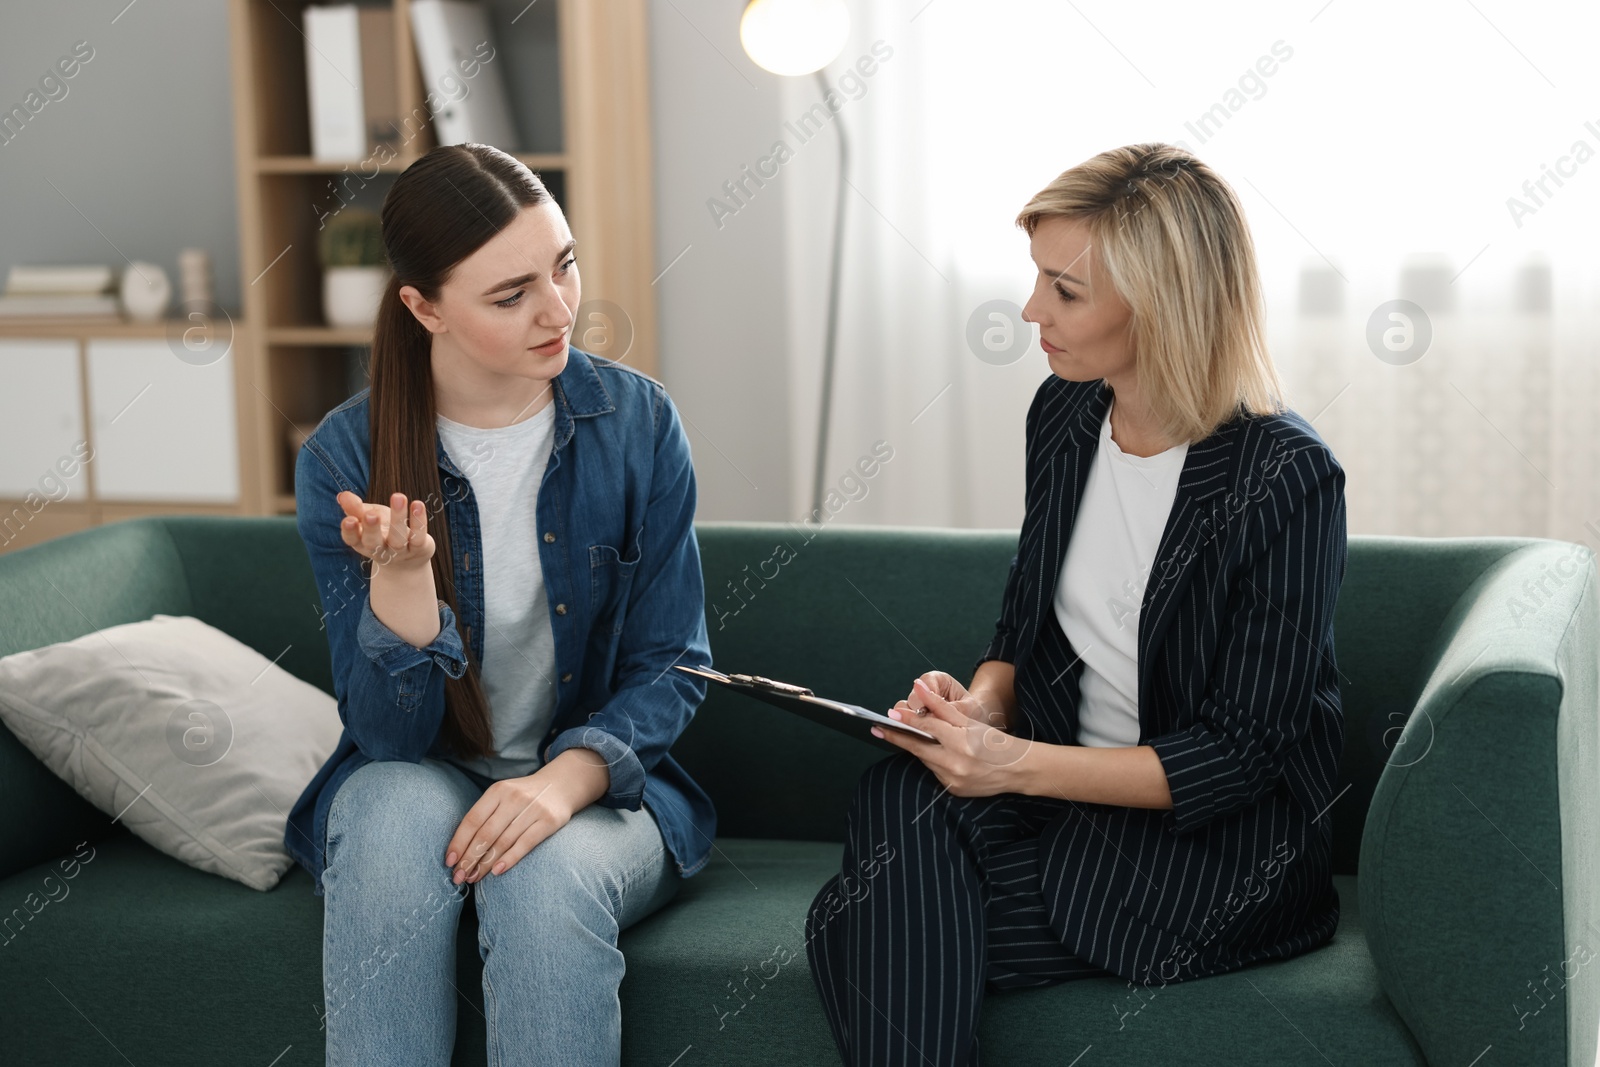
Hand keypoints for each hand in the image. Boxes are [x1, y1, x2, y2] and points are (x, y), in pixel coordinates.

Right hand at [336, 490, 434, 570]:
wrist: (409, 558)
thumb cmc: (383, 531)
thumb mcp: (367, 517)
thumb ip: (355, 508)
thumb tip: (342, 495)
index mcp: (362, 543)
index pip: (352, 539)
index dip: (350, 531)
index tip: (349, 520)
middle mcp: (379, 550)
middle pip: (373, 543)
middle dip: (371, 529)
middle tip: (371, 514)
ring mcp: (399, 552)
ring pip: (398, 539)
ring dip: (398, 517)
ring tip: (398, 496)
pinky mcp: (418, 549)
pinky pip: (418, 537)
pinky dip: (419, 521)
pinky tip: (417, 504)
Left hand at [445, 769, 574, 883]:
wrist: (562, 784)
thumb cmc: (524, 797)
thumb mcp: (503, 797)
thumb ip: (485, 816)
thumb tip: (461, 849)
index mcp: (497, 791)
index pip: (472, 820)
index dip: (459, 842)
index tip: (449, 862)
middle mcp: (513, 798)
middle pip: (485, 834)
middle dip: (469, 858)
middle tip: (459, 877)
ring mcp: (532, 809)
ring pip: (503, 842)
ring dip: (486, 864)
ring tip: (474, 877)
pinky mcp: (548, 821)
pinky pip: (525, 844)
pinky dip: (509, 859)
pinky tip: (497, 872)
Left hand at [872, 678, 1032, 797]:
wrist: (1018, 770)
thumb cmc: (995, 741)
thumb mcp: (969, 721)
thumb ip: (941, 707)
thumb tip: (918, 689)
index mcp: (962, 742)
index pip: (928, 727)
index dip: (908, 720)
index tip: (890, 715)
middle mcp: (956, 763)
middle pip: (918, 747)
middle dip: (897, 737)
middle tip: (878, 728)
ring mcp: (953, 780)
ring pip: (926, 760)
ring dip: (917, 748)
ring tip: (906, 736)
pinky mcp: (953, 791)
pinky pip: (934, 773)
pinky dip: (932, 761)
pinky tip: (935, 753)